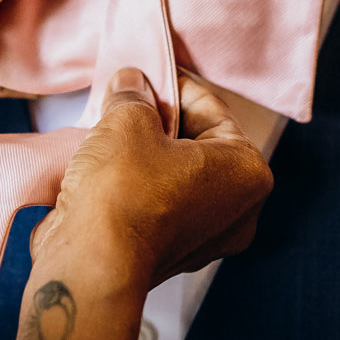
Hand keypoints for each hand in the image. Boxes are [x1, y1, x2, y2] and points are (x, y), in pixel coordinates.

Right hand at [31, 70, 273, 290]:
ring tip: (111, 132)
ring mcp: (207, 239)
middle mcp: (239, 211)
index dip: (174, 86)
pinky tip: (108, 169)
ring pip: (177, 175)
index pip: (212, 109)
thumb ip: (134, 94)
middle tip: (127, 101)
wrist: (90, 264)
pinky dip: (139, 185)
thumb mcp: (128, 119)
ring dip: (147, 152)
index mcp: (248, 172)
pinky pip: (160, 204)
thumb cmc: (123, 191)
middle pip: (198, 144)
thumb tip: (131, 84)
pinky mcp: (172, 256)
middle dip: (161, 120)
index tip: (147, 74)